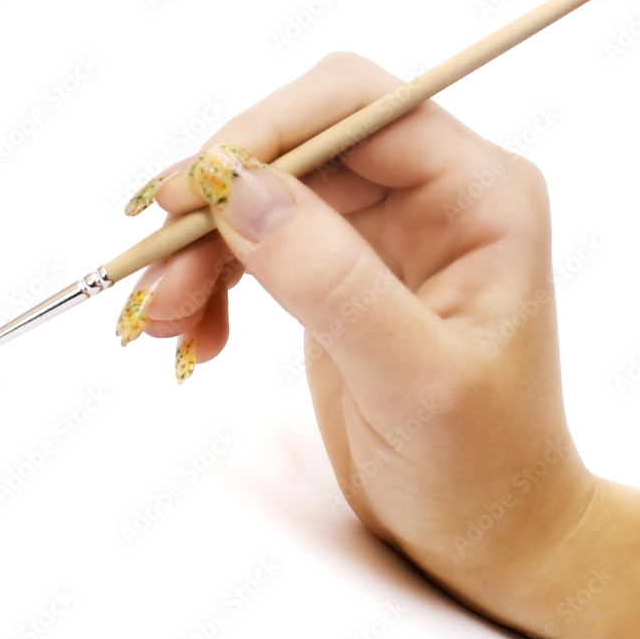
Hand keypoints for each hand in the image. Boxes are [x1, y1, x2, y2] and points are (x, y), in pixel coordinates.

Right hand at [117, 51, 593, 596]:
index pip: (357, 107)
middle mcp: (434, 195)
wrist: (486, 531)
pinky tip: (198, 336)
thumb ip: (331, 281)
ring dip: (202, 250)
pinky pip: (259, 248)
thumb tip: (237, 188)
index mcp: (479, 195)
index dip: (264, 132)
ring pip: (266, 197)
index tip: (186, 194)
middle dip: (217, 205)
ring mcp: (384, 233)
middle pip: (297, 148)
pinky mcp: (342, 273)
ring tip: (162, 321)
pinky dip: (214, 282)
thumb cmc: (480, 467)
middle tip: (154, 279)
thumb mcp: (413, 381)